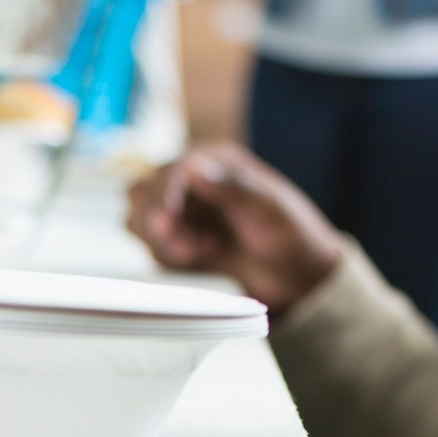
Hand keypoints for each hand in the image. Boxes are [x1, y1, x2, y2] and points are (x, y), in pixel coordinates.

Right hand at [125, 143, 344, 313]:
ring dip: (163, 242)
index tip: (166, 224)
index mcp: (217, 160)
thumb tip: (194, 167)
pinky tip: (205, 258)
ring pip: (139, 219)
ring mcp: (185, 209)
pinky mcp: (180, 237)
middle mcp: (195, 180)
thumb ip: (232, 188)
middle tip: (190, 248)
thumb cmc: (293, 236)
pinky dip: (170, 257)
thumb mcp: (269, 210)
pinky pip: (152, 246)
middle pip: (143, 192)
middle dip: (160, 223)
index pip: (172, 170)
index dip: (164, 196)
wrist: (298, 276)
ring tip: (205, 251)